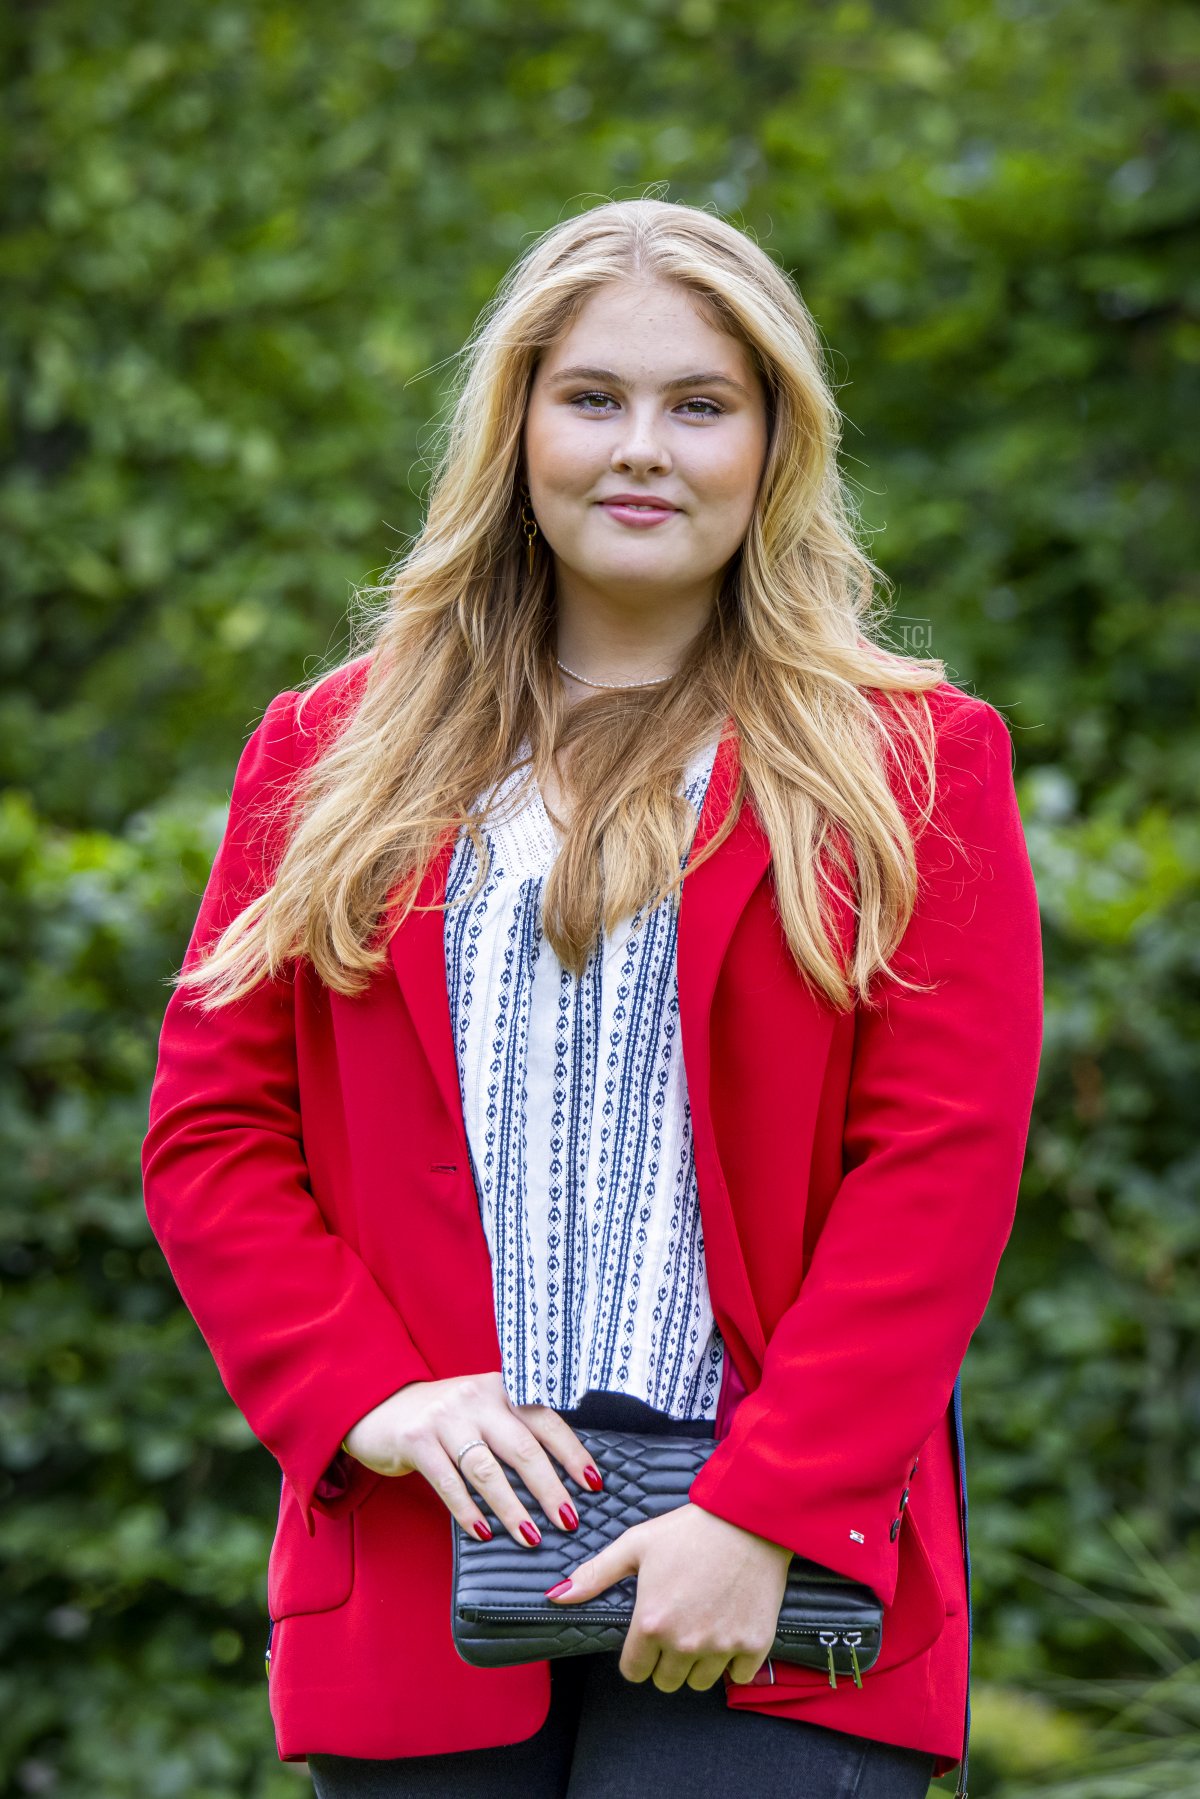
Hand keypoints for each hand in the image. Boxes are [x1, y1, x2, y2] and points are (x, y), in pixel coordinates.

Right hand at [340, 1371, 601, 1548]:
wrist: (381, 1408)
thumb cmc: (445, 1419)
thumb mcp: (481, 1411)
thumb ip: (513, 1430)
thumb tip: (561, 1478)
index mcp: (500, 1389)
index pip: (546, 1420)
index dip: (572, 1453)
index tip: (594, 1485)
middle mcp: (476, 1397)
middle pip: (521, 1446)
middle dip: (549, 1487)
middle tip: (569, 1521)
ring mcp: (445, 1417)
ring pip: (487, 1468)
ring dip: (512, 1507)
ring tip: (531, 1537)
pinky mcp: (417, 1439)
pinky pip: (448, 1481)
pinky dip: (468, 1510)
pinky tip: (484, 1533)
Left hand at [547, 1502, 792, 1690]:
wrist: (748, 1518)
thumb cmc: (688, 1529)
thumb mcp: (636, 1545)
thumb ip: (595, 1575)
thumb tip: (555, 1596)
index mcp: (651, 1623)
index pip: (634, 1672)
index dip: (637, 1655)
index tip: (646, 1637)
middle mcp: (684, 1643)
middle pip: (666, 1682)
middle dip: (666, 1660)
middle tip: (676, 1627)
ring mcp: (721, 1647)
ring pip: (700, 1683)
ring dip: (698, 1663)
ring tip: (701, 1627)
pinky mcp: (754, 1645)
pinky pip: (738, 1675)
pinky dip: (734, 1661)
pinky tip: (729, 1630)